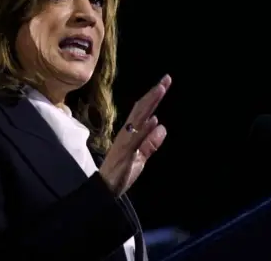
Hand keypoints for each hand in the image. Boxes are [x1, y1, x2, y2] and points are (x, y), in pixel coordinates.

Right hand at [99, 74, 171, 196]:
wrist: (104, 190)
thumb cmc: (120, 174)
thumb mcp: (140, 157)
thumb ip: (151, 143)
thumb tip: (161, 124)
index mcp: (130, 134)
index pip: (143, 111)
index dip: (153, 97)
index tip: (164, 83)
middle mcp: (127, 134)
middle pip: (140, 110)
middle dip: (153, 95)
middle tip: (166, 79)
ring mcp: (125, 143)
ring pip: (138, 119)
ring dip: (149, 105)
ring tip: (160, 90)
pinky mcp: (125, 155)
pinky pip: (135, 140)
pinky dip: (144, 130)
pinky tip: (153, 120)